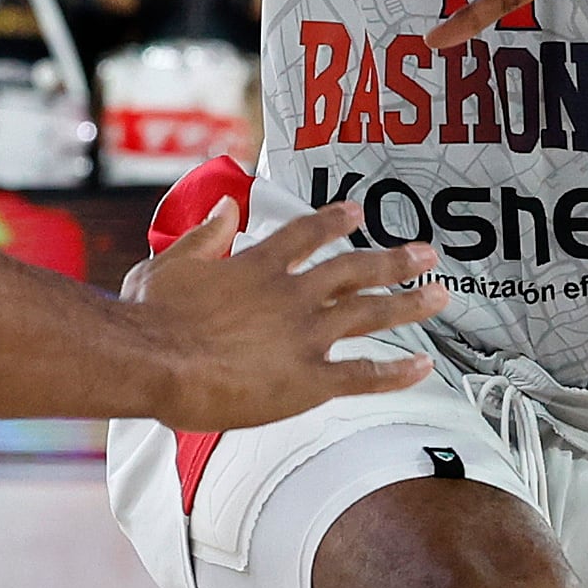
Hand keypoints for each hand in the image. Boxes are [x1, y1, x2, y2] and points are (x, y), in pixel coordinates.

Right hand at [122, 204, 446, 425]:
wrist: (153, 361)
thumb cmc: (149, 318)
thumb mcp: (169, 262)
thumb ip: (205, 236)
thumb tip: (226, 207)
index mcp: (258, 266)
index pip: (307, 235)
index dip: (335, 221)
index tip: (357, 212)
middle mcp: (292, 294)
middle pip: (355, 269)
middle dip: (394, 260)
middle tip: (425, 254)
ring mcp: (305, 336)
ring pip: (371, 313)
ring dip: (409, 302)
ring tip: (439, 295)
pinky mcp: (308, 380)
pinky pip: (364, 375)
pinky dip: (396, 371)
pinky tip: (423, 366)